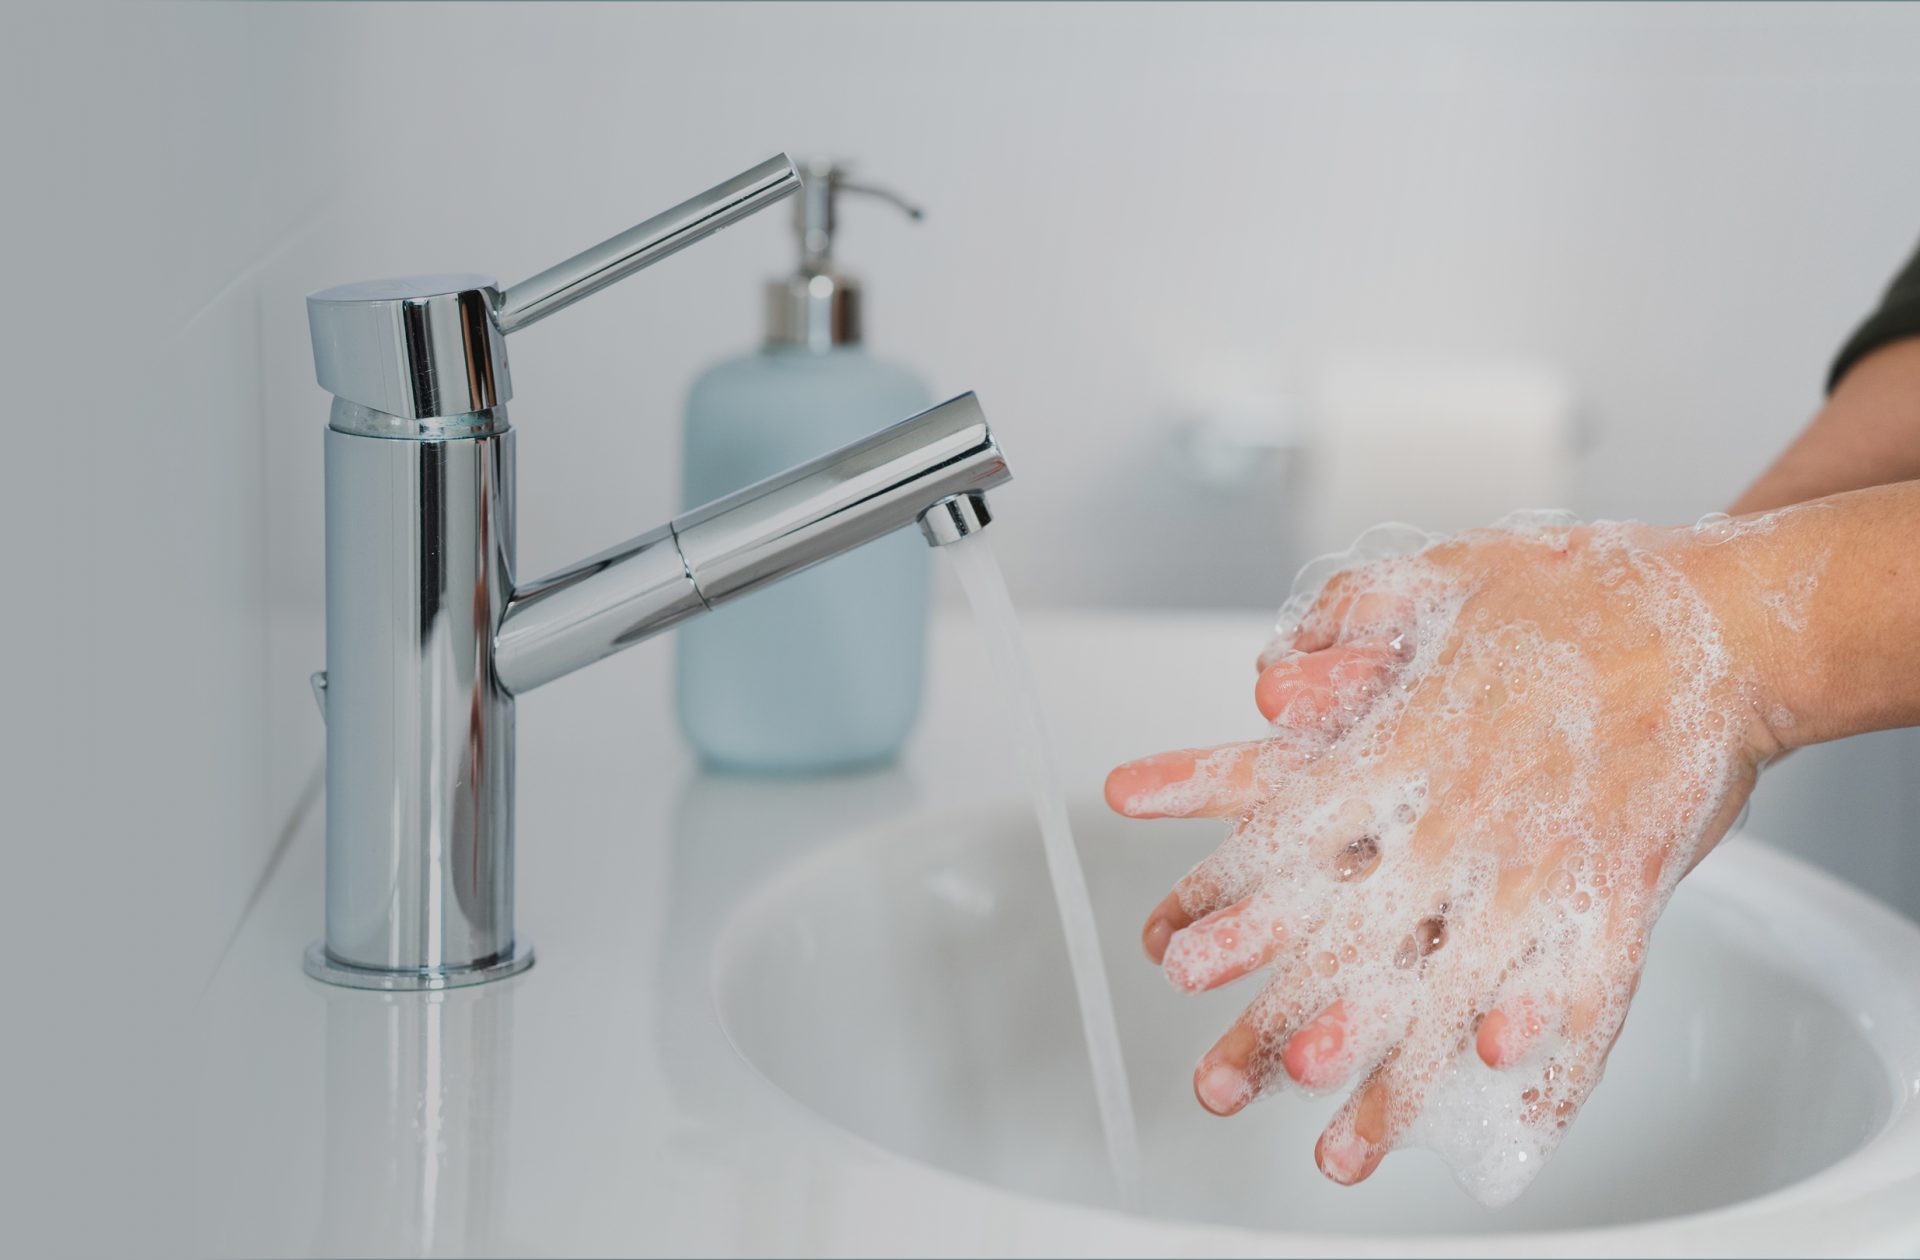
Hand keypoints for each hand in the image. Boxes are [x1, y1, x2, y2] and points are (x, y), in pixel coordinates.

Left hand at [1105, 516, 1788, 1202]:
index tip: (1167, 941)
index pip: (1286, 830)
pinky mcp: (1624, 890)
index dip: (1221, 893)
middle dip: (1281, 1012)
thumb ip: (1348, 615)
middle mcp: (1460, 814)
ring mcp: (1542, 859)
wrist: (1727, 619)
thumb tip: (1271, 666)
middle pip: (1349, 933)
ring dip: (1392, 1068)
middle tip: (1221, 1077)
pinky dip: (1547, 1055)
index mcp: (1405, 742)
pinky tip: (1501, 1102)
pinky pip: (1582, 993)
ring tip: (1342, 1138)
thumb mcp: (1444, 575)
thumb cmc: (1588, 592)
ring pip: (1451, 988)